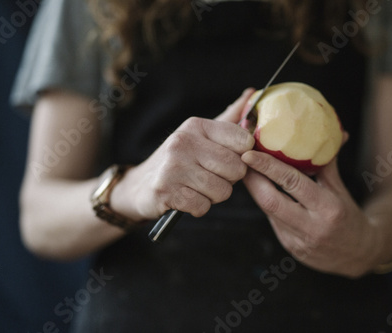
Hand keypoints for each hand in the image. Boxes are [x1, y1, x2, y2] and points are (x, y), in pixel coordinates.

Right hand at [111, 89, 255, 220]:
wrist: (139, 186)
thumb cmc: (179, 160)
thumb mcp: (201, 135)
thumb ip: (228, 118)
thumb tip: (252, 93)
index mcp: (196, 125)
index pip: (244, 141)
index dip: (242, 157)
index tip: (227, 160)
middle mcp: (184, 141)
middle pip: (237, 169)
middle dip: (229, 180)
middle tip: (209, 177)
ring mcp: (173, 166)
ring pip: (222, 191)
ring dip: (213, 196)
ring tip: (196, 187)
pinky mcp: (166, 190)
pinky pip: (203, 206)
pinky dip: (198, 208)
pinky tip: (186, 198)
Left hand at [242, 143, 383, 277]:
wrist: (359, 255)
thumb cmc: (350, 217)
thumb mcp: (340, 189)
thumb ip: (327, 164)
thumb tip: (332, 132)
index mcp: (328, 208)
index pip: (292, 182)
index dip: (267, 167)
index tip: (250, 153)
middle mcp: (312, 226)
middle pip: (270, 201)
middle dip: (251, 179)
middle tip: (240, 160)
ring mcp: (298, 241)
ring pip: (267, 212)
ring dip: (255, 190)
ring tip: (247, 171)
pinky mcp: (290, 248)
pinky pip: (272, 221)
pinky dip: (266, 204)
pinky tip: (261, 191)